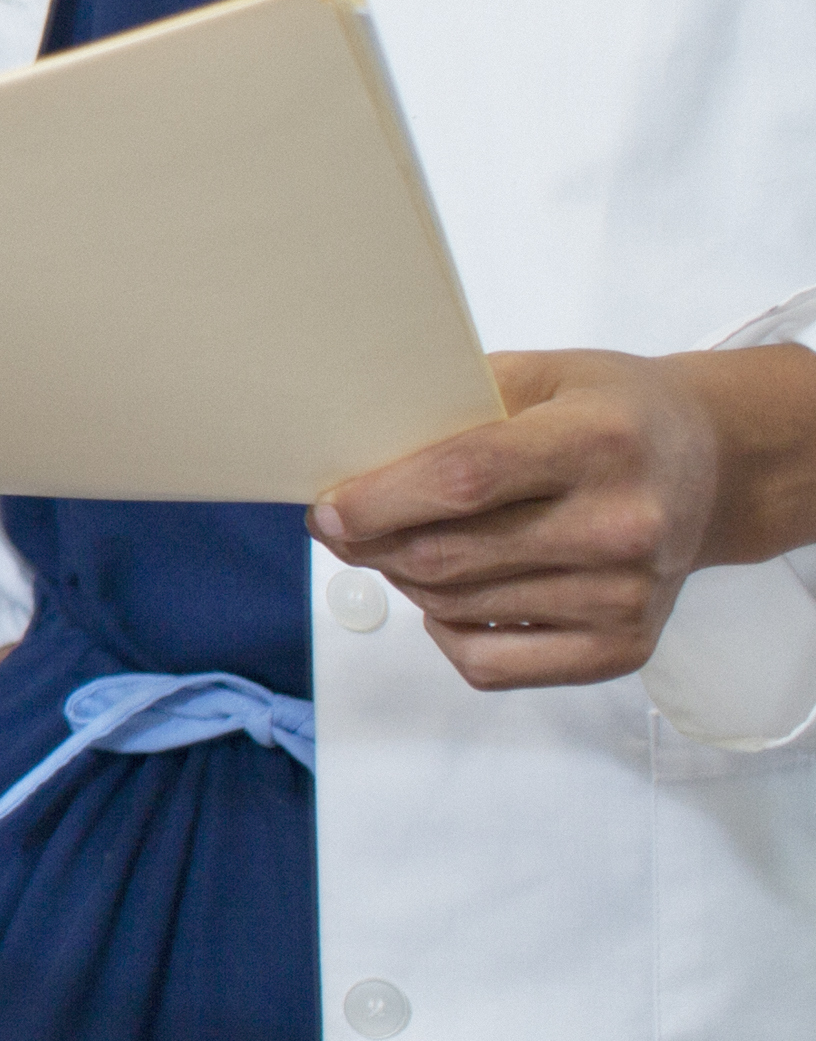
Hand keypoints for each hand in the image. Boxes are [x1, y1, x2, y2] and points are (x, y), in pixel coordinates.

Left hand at [313, 348, 762, 690]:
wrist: (713, 469)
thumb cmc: (611, 416)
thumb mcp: (541, 374)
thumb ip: (454, 406)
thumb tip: (354, 451)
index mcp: (599, 443)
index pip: (465, 480)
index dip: (379, 499)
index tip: (327, 507)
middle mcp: (621, 526)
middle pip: (448, 554)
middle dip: (370, 543)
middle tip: (342, 526)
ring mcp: (626, 596)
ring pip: (455, 609)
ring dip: (403, 580)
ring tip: (401, 546)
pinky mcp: (624, 649)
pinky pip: (491, 666)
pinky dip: (446, 633)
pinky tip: (450, 598)